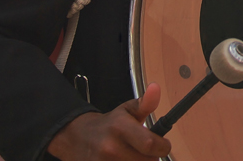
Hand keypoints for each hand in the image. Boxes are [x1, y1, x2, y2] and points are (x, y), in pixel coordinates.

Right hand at [47, 82, 171, 160]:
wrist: (79, 137)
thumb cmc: (110, 124)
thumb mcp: (127, 110)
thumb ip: (146, 102)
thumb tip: (156, 88)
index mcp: (120, 127)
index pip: (150, 144)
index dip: (162, 146)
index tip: (163, 144)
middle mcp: (110, 147)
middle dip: (151, 156)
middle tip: (145, 149)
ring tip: (133, 154)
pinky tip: (124, 159)